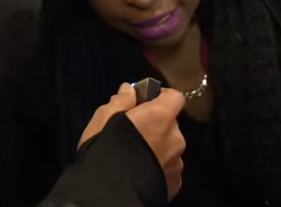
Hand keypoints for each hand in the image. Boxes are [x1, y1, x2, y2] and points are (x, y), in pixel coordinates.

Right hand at [79, 83, 186, 199]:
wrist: (110, 190)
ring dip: (158, 147)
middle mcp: (175, 138)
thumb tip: (129, 89)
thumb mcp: (104, 117)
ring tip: (136, 157)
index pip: (174, 97)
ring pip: (170, 147)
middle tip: (134, 133)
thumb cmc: (105, 147)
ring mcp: (177, 162)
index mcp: (160, 117)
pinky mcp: (174, 183)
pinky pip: (168, 168)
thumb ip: (121, 101)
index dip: (161, 97)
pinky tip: (141, 172)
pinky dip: (158, 167)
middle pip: (170, 124)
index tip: (145, 101)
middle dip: (155, 125)